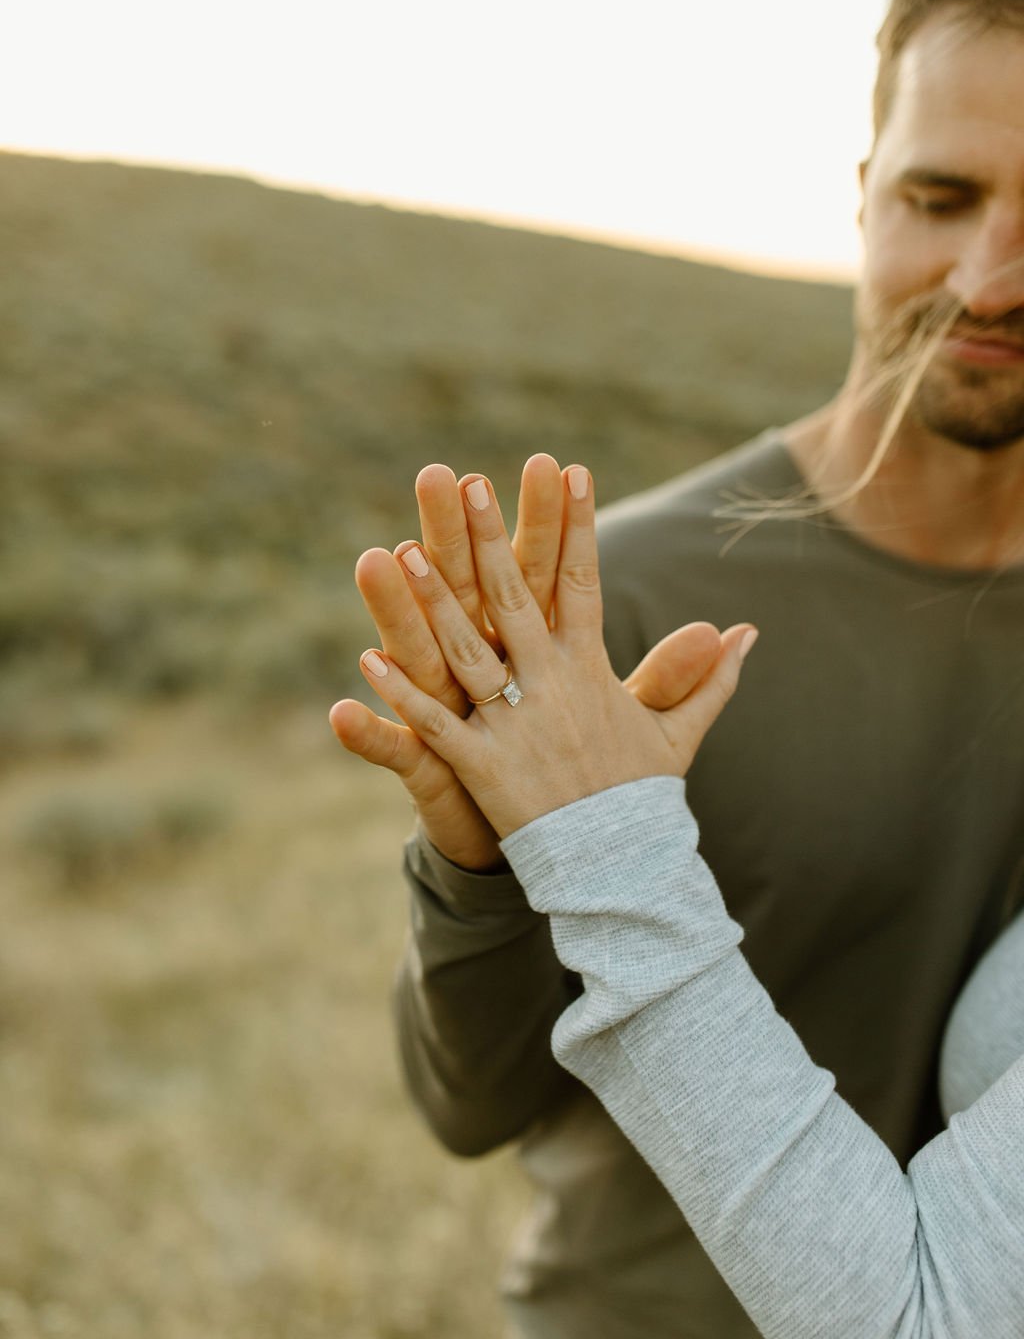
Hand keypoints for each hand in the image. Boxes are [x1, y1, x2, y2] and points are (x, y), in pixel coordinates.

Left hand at [350, 466, 754, 839]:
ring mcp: (514, 725)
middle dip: (491, 538)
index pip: (582, 582)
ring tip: (402, 550)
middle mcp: (550, 687)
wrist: (620, 868)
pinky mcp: (483, 767)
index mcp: (591, 670)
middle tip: (468, 482)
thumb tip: (747, 633)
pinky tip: (366, 659)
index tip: (570, 470)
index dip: (575, 525)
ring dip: (433, 602)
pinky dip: (400, 695)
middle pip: (515, 599)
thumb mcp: (677, 732)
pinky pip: (434, 725)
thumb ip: (706, 678)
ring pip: (466, 651)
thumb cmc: (642, 797)